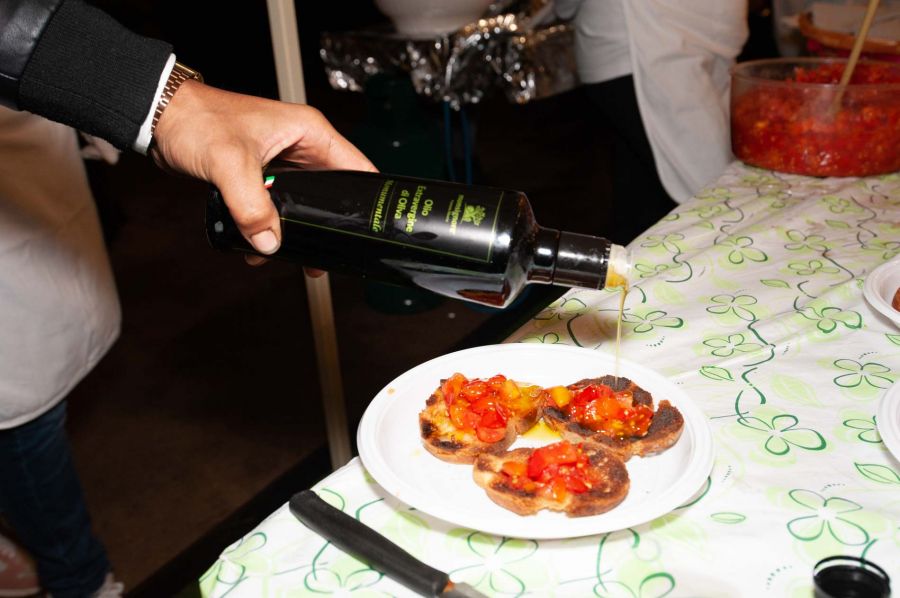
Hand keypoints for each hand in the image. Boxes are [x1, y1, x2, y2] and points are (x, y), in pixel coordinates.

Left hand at [150, 80, 375, 254]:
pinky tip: (260, 248)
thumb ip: (252, 206)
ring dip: (298, 231)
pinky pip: (280, 207)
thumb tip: (270, 243)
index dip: (368, 198)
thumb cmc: (196, 120)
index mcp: (309, 132)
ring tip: (297, 261)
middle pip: (334, 193)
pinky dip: (273, 228)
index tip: (369, 229)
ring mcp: (284, 162)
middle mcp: (302, 146)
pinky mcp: (264, 175)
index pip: (357, 167)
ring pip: (306, 204)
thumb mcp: (230, 164)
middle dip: (330, 225)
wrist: (159, 118)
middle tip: (328, 255)